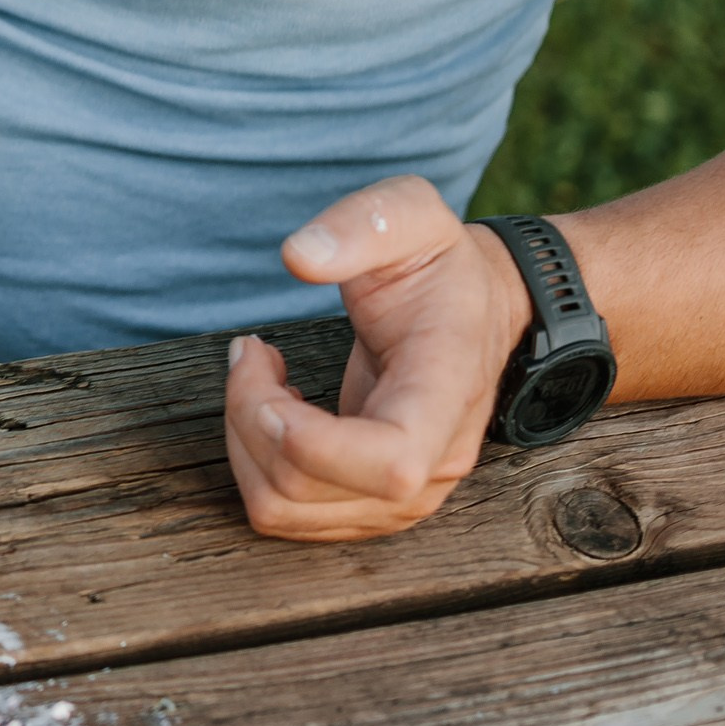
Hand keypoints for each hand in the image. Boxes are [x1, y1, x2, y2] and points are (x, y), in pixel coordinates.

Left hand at [225, 175, 533, 541]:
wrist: (481, 308)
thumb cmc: (441, 264)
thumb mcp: (412, 214)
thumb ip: (362, 223)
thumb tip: (298, 257)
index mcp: (446, 393)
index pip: (390, 465)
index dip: (308, 438)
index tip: (266, 363)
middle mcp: (432, 462)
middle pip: (306, 488)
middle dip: (247, 413)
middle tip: (251, 350)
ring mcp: (405, 494)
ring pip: (284, 509)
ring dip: (244, 439)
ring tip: (260, 376)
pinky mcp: (372, 502)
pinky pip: (285, 511)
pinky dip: (254, 460)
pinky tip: (272, 407)